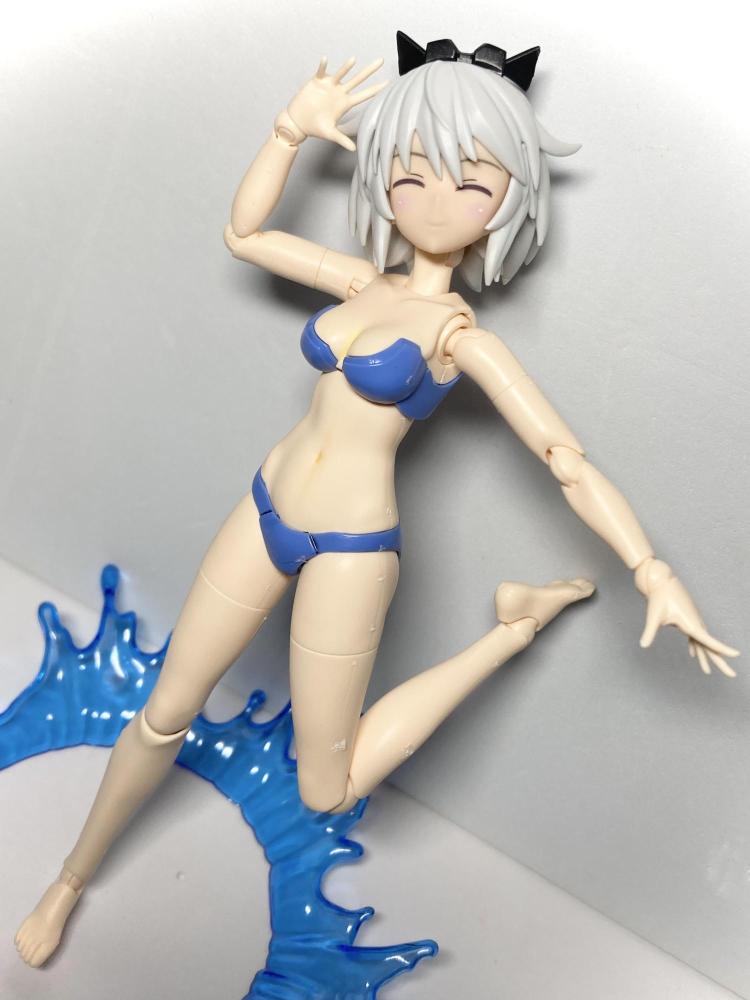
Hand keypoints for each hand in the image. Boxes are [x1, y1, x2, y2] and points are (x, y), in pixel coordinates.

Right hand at [285, 55, 386, 150]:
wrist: (299, 122)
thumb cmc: (315, 128)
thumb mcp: (330, 134)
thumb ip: (342, 139)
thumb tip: (354, 149)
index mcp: (345, 103)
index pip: (364, 95)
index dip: (376, 89)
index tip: (388, 83)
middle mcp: (339, 92)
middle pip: (358, 80)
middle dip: (370, 71)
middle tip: (381, 60)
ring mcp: (329, 86)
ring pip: (341, 74)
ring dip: (346, 67)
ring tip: (353, 60)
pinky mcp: (316, 82)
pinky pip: (321, 72)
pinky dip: (323, 66)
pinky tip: (325, 60)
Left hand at [636, 558, 738, 676]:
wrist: (660, 581)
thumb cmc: (658, 597)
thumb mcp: (653, 616)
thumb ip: (650, 632)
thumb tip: (643, 645)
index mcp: (691, 624)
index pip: (709, 641)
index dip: (723, 649)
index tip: (736, 654)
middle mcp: (695, 623)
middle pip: (710, 646)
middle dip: (720, 661)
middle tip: (732, 675)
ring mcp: (692, 621)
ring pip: (703, 643)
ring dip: (706, 657)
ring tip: (707, 672)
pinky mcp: (686, 619)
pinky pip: (694, 636)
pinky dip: (695, 647)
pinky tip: (693, 655)